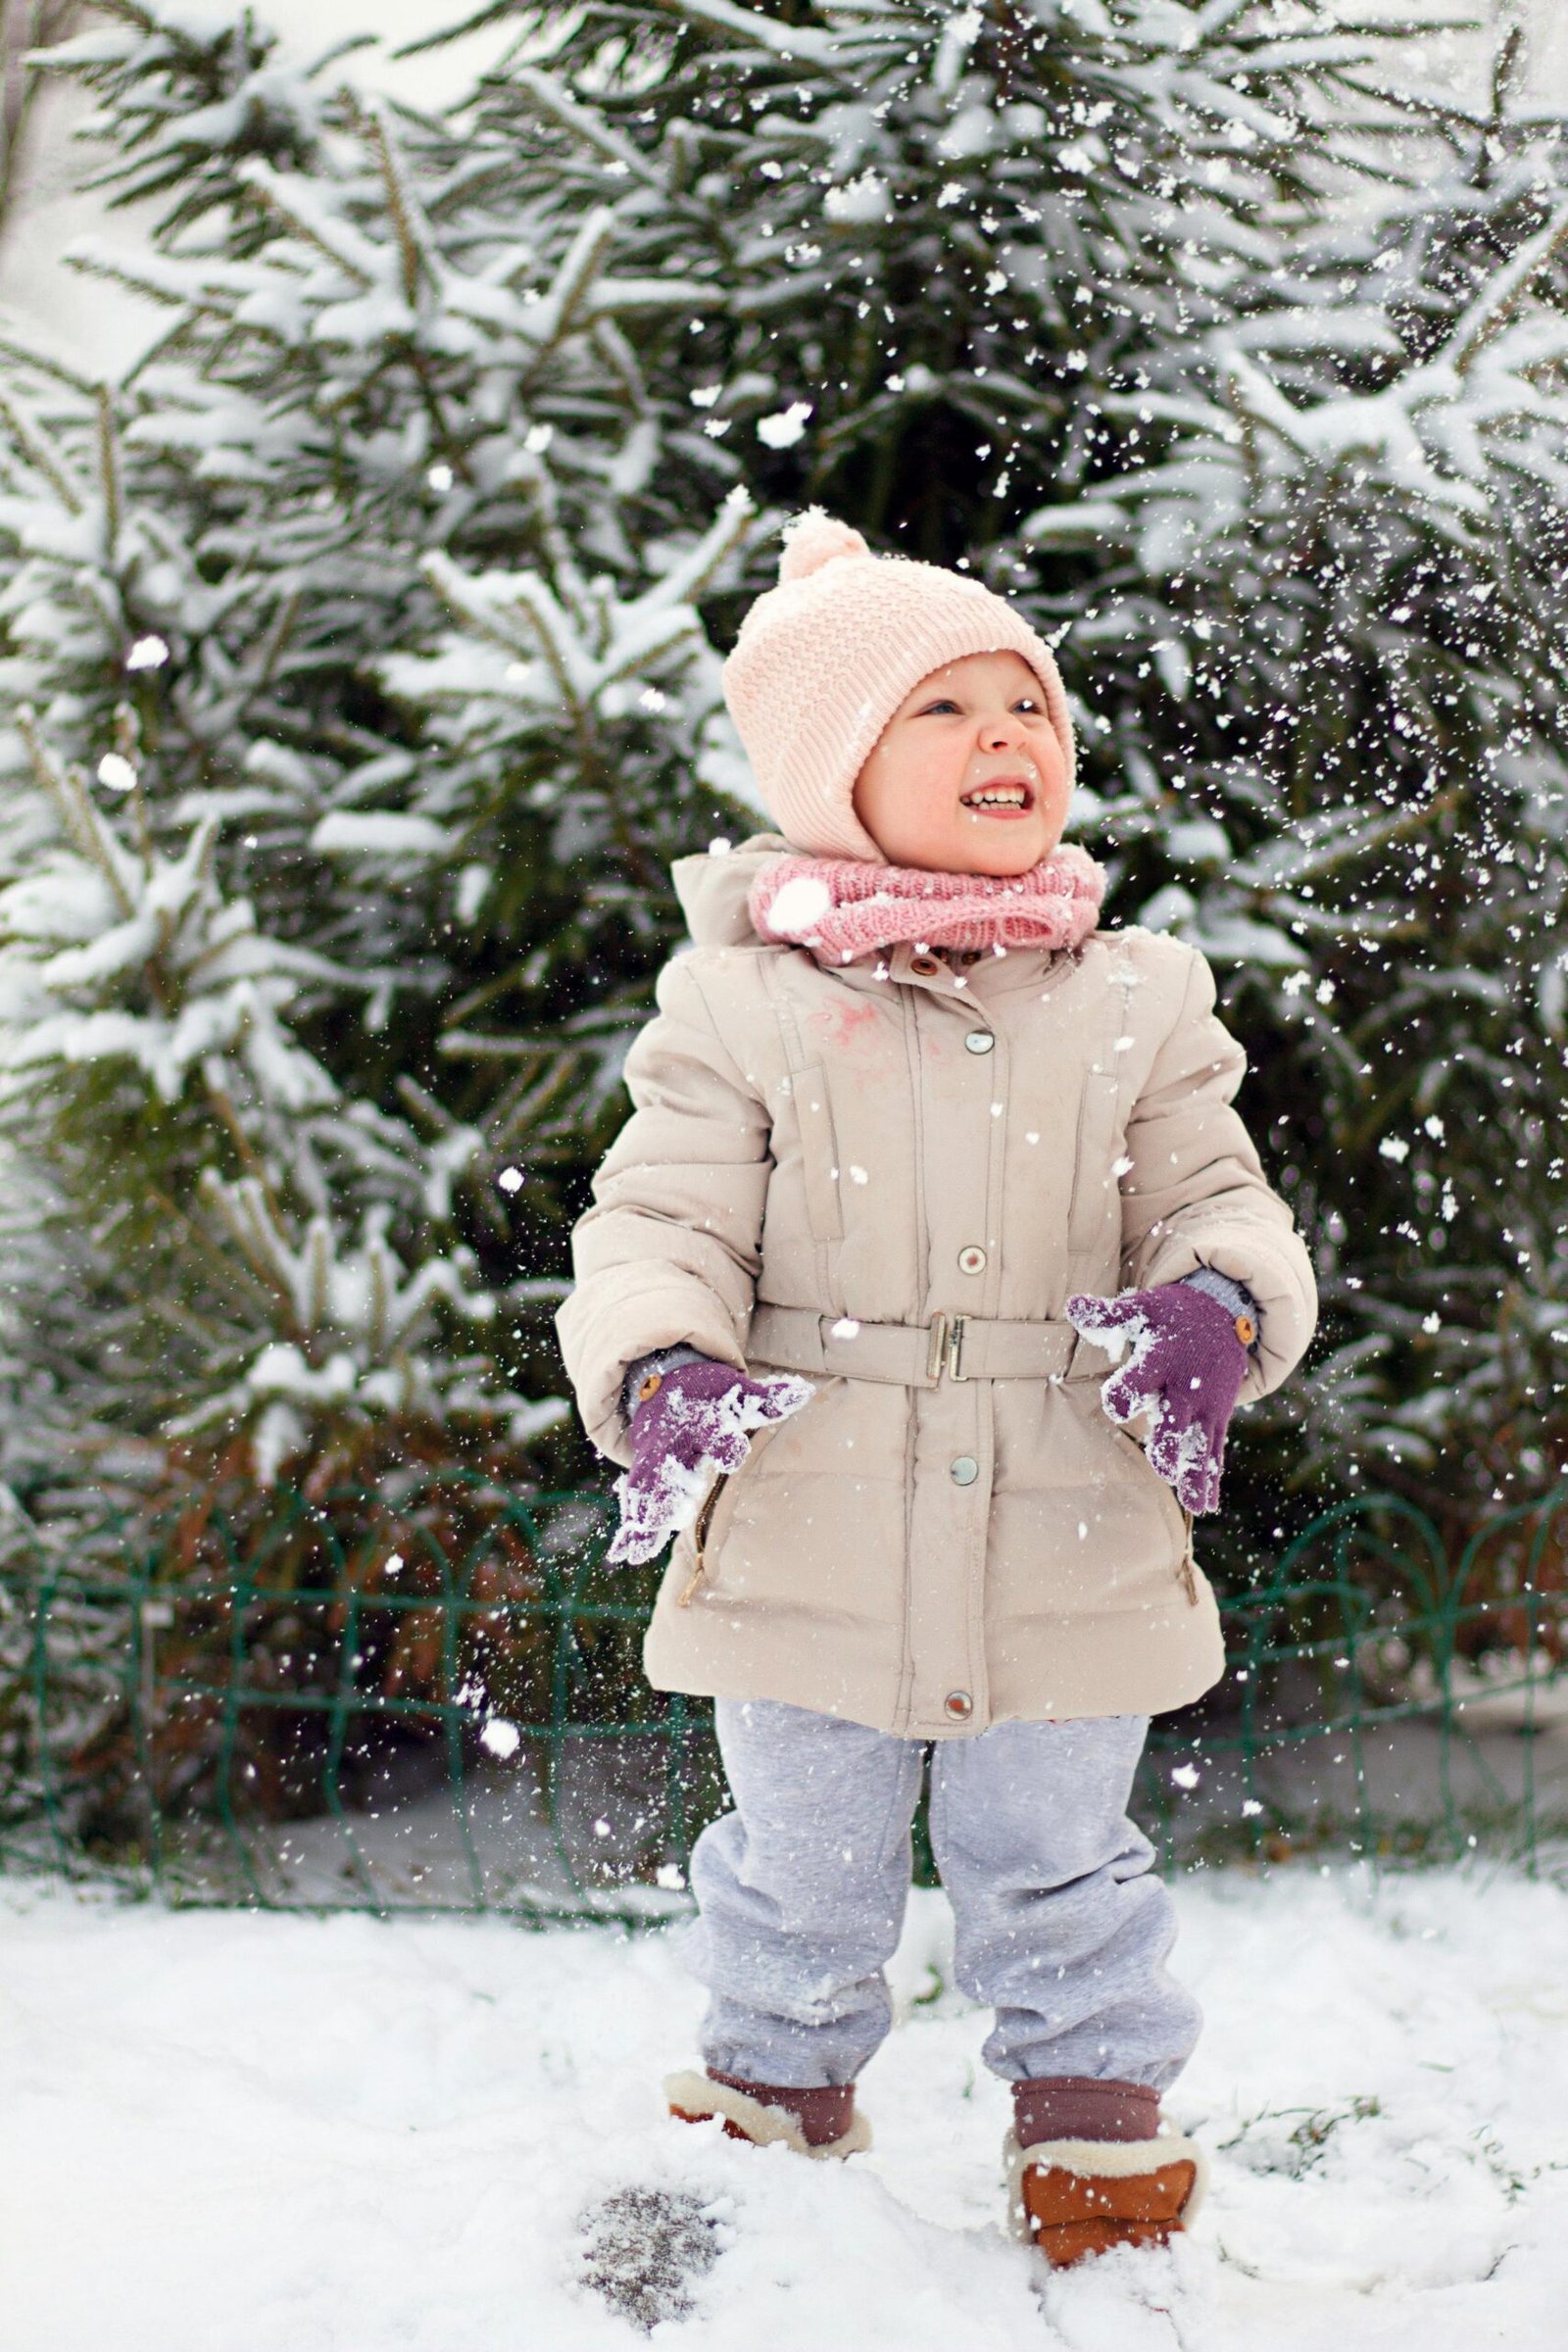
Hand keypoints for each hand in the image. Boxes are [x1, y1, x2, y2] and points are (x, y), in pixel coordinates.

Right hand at [607, 1358, 813, 1564]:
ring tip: (638, 1549)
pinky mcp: (644, 1473)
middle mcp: (674, 1442)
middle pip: (670, 1466)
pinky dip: (630, 1528)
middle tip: (660, 1517)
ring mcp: (654, 1459)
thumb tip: (803, 1393)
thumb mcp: (738, 1391)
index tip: (732, 1454)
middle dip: (666, 1491)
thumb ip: (770, 1398)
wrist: (662, 1385)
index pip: (714, 1432)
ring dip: (644, 1517)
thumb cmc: (711, 1394)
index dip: (725, 1443)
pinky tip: (624, 1553)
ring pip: (647, 1488)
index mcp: (701, 1420)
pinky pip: (636, 1503)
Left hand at [1065, 1283, 1251, 1515]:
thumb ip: (1107, 1315)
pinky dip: (1210, 1478)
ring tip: (1193, 1504)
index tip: (1118, 1402)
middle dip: (1169, 1443)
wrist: (1227, 1315)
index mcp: (1161, 1361)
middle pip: (1175, 1421)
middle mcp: (1185, 1387)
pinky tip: (1205, 1506)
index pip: (1137, 1383)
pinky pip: (1214, 1451)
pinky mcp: (1217, 1417)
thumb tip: (1071, 1305)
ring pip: (1199, 1445)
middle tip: (1164, 1466)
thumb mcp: (1141, 1308)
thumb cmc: (1173, 1315)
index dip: (1123, 1394)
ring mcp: (1205, 1406)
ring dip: (1195, 1473)